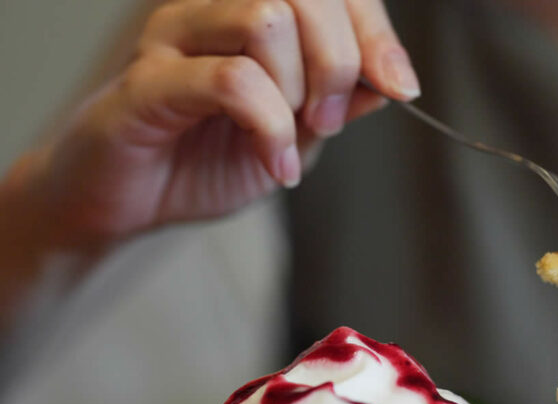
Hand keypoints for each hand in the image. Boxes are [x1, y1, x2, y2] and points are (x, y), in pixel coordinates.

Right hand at [28, 0, 417, 245]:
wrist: (131, 204)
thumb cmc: (206, 160)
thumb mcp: (297, 135)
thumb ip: (339, 102)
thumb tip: (391, 80)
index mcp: (253, 13)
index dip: (374, 31)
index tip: (399, 86)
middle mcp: (215, 8)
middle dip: (340, 61)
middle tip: (328, 120)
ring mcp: (177, 36)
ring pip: (265, 17)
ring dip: (299, 89)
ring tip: (294, 138)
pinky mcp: (148, 79)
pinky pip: (231, 79)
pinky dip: (269, 127)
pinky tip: (275, 163)